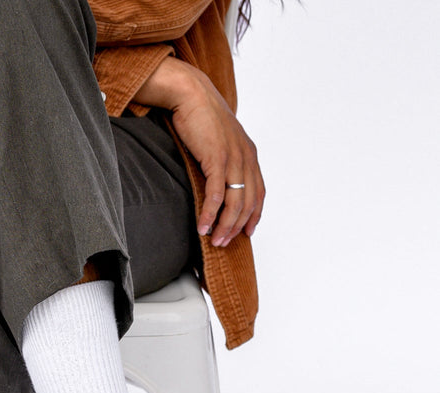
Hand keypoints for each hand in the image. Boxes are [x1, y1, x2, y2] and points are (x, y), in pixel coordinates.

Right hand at [133, 57, 264, 244]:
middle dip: (237, 227)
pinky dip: (209, 215)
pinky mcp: (217, 159)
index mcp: (249, 154)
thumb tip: (219, 180)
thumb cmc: (201, 115)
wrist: (191, 93)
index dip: (254, 215)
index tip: (247, 232)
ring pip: (235, 203)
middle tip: (225, 242)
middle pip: (248, 203)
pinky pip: (216, 196)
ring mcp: (233, 159)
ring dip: (225, 226)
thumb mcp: (220, 140)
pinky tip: (202, 227)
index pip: (259, 193)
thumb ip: (225, 159)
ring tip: (215, 240)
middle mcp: (246, 157)